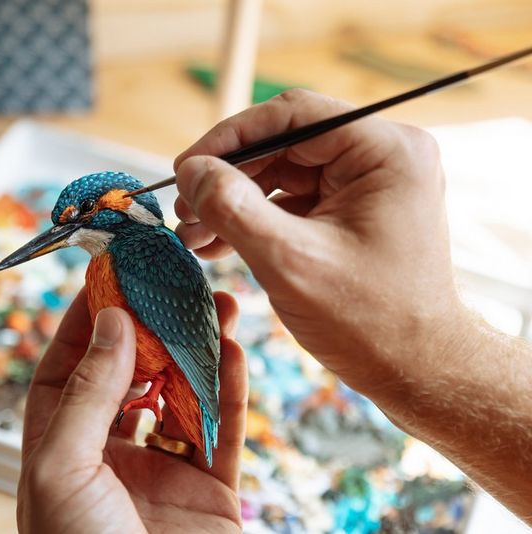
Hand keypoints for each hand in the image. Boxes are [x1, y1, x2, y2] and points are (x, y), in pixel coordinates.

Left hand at [17, 289, 246, 533]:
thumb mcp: (61, 470)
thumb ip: (87, 395)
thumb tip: (111, 322)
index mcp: (62, 452)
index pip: (69, 372)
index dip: (88, 324)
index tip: (110, 280)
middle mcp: (111, 458)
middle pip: (133, 377)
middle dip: (153, 330)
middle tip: (172, 287)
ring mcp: (162, 474)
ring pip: (184, 397)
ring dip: (200, 352)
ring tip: (219, 305)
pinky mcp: (209, 493)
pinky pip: (222, 432)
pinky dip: (230, 391)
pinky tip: (233, 351)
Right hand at [172, 89, 465, 402]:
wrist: (414, 370)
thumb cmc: (369, 321)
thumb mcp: (290, 262)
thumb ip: (233, 209)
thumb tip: (190, 171)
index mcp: (385, 152)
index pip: (293, 115)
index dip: (230, 137)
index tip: (186, 167)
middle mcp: (382, 157)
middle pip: (284, 144)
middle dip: (227, 178)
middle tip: (184, 209)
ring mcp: (368, 185)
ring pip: (282, 174)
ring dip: (234, 202)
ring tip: (192, 234)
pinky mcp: (354, 211)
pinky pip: (293, 201)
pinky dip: (255, 220)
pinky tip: (216, 243)